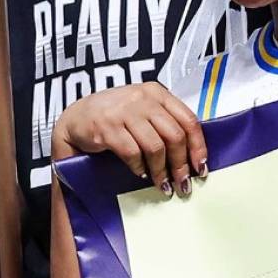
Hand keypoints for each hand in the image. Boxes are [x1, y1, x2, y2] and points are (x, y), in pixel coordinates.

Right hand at [50, 82, 206, 196]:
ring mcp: (123, 112)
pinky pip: (132, 153)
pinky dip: (139, 168)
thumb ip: (165, 122)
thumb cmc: (115, 116)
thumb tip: (192, 154)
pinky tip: (141, 174)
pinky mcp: (107, 127)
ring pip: (155, 147)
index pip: (188, 119)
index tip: (201, 167)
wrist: (77, 117)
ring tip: (163, 185)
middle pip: (174, 135)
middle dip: (181, 164)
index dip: (198, 146)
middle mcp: (142, 98)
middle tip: (183, 183)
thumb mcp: (142, 109)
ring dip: (161, 171)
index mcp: (156, 92)